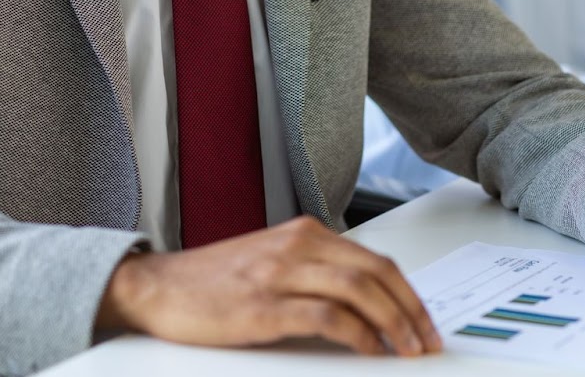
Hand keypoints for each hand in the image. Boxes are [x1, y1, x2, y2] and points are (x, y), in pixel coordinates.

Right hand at [95, 216, 440, 356]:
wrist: (156, 288)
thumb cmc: (212, 283)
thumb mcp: (271, 264)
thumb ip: (313, 273)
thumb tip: (365, 306)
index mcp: (304, 234)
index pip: (374, 259)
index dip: (408, 292)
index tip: (425, 320)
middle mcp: (297, 245)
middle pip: (376, 272)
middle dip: (411, 309)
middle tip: (428, 340)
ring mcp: (280, 273)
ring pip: (359, 289)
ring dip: (394, 323)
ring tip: (408, 349)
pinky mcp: (264, 305)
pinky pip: (327, 315)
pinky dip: (358, 334)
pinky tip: (370, 350)